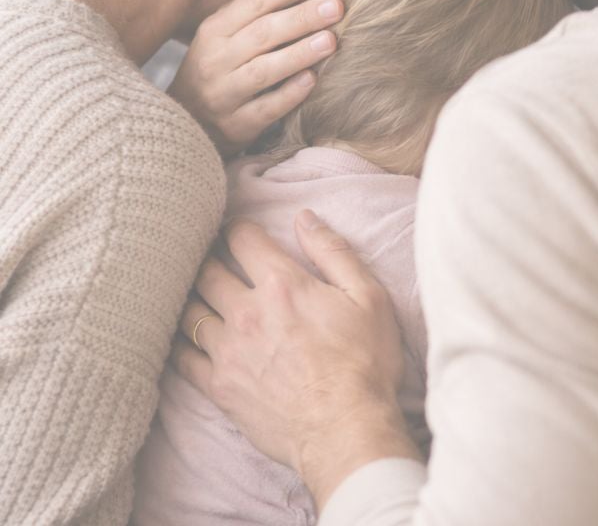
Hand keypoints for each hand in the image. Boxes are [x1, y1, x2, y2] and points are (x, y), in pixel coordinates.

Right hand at [172, 0, 342, 155]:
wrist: (185, 121)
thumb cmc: (216, 66)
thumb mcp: (225, 31)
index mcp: (215, 30)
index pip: (254, 3)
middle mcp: (216, 60)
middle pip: (261, 34)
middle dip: (301, 17)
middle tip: (337, 6)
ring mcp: (224, 94)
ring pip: (263, 71)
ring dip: (298, 54)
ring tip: (331, 41)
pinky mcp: (237, 125)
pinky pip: (265, 109)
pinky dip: (288, 95)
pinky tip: (312, 81)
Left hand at [174, 213, 420, 506]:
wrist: (345, 428)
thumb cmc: (365, 362)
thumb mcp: (369, 297)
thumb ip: (334, 253)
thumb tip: (304, 218)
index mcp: (283, 285)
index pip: (243, 240)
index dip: (238, 229)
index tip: (239, 230)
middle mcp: (246, 312)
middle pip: (207, 272)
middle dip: (208, 258)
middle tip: (210, 256)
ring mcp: (227, 351)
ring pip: (188, 312)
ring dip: (189, 297)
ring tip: (194, 293)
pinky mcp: (218, 386)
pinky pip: (182, 357)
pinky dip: (179, 341)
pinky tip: (185, 337)